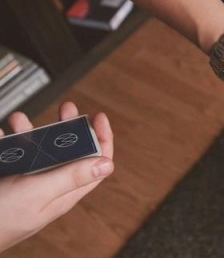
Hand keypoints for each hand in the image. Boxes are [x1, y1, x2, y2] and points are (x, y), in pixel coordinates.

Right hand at [0, 102, 113, 251]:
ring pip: (36, 149)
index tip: (98, 117)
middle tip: (66, 108)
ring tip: (17, 119)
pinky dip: (4, 142)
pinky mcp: (6, 178)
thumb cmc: (1, 220)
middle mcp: (49, 185)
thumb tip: (107, 165)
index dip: (102, 139)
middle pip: (69, 151)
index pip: (95, 164)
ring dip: (28, 131)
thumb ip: (71, 177)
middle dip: (69, 126)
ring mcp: (26, 181)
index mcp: (64, 192)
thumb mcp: (39, 193)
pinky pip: (9, 154)